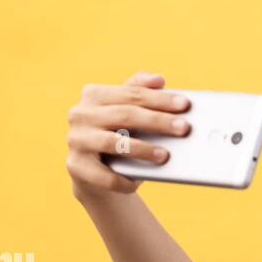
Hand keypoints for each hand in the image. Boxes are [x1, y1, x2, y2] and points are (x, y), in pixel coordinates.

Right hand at [65, 71, 191, 197]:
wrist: (95, 172)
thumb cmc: (119, 136)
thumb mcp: (128, 113)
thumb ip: (140, 92)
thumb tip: (159, 79)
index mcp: (94, 94)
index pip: (132, 94)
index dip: (160, 99)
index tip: (185, 104)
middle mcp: (80, 114)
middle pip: (125, 115)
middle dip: (157, 121)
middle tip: (183, 128)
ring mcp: (76, 140)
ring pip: (112, 143)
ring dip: (142, 150)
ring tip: (165, 155)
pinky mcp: (76, 166)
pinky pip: (104, 175)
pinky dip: (123, 180)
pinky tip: (139, 182)